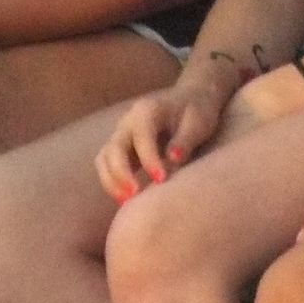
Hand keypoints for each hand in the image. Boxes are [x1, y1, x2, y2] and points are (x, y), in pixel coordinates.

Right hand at [94, 78, 230, 202]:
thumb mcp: (198, 122)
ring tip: (126, 203)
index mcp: (148, 111)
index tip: (161, 179)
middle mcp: (128, 121)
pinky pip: (107, 166)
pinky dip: (112, 182)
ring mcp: (122, 134)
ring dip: (112, 181)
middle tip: (135, 195)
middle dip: (121, 173)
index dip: (149, 159)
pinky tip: (126, 200)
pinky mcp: (122, 149)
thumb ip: (185, 140)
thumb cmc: (197, 111)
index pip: (142, 136)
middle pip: (114, 147)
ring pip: (104, 158)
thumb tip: (173, 158)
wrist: (191, 99)